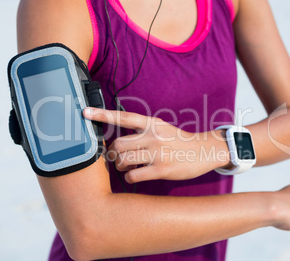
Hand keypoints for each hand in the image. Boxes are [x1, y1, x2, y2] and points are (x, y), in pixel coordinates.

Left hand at [83, 107, 230, 182]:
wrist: (204, 150)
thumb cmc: (179, 141)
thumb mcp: (162, 128)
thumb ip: (142, 130)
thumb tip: (118, 140)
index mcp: (152, 124)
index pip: (123, 116)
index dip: (102, 114)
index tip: (85, 112)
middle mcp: (153, 137)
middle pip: (118, 144)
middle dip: (113, 154)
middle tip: (117, 158)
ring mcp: (157, 153)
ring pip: (123, 160)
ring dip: (120, 166)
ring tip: (128, 167)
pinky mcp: (162, 169)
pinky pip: (134, 176)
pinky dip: (130, 177)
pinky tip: (135, 176)